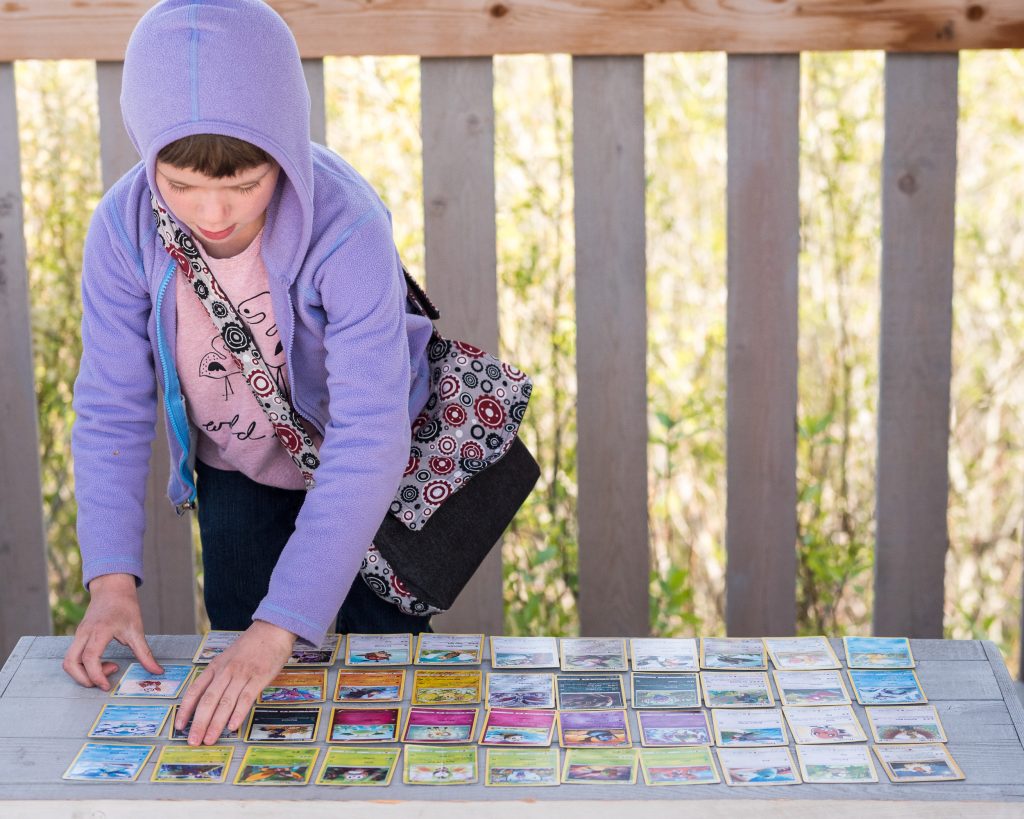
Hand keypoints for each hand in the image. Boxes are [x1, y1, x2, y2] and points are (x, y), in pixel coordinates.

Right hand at [62, 573, 162, 689]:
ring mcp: (79, 635)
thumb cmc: (125, 606)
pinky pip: (73, 656)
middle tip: (105, 681)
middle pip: (70, 663)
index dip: (96, 675)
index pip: (90, 658)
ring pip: (68, 661)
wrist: (112, 588)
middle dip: (84, 679)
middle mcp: (84, 633)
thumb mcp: (137, 630)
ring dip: (82, 673)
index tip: (107, 685)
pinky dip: (83, 666)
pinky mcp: (78, 636)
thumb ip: (145, 653)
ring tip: (107, 668)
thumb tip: (157, 671)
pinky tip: (102, 662)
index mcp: (100, 630)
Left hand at [176, 620, 294, 744]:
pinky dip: (238, 713)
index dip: (185, 710)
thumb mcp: (228, 658)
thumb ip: (218, 676)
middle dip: (199, 723)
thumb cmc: (250, 646)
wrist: (272, 630)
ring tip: (209, 739)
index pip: (195, 690)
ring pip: (225, 702)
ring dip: (215, 723)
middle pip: (208, 700)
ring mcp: (242, 674)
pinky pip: (246, 698)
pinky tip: (232, 727)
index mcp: (215, 666)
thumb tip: (207, 702)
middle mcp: (226, 671)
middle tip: (193, 741)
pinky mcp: (259, 677)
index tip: (179, 726)